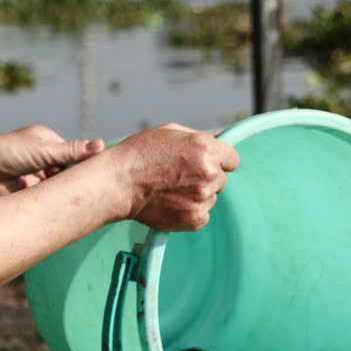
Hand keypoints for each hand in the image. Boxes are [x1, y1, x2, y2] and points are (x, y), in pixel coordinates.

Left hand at [0, 125, 104, 198]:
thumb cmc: (7, 152)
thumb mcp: (43, 150)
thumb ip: (72, 151)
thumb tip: (101, 145)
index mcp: (47, 142)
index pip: (73, 155)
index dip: (85, 166)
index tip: (100, 177)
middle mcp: (42, 159)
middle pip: (66, 173)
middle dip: (75, 183)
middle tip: (96, 194)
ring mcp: (34, 177)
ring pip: (56, 188)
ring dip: (64, 195)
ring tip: (84, 204)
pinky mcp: (26, 193)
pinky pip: (44, 199)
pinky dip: (52, 204)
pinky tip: (65, 210)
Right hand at [108, 123, 240, 231]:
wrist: (118, 183)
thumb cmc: (139, 154)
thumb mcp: (169, 132)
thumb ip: (198, 137)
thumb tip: (219, 140)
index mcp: (206, 149)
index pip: (232, 159)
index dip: (220, 161)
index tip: (209, 164)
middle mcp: (209, 173)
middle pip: (222, 179)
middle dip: (207, 178)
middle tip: (181, 177)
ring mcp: (202, 197)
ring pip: (211, 197)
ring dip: (198, 195)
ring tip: (171, 190)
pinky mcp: (194, 218)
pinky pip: (203, 215)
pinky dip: (191, 211)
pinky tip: (172, 203)